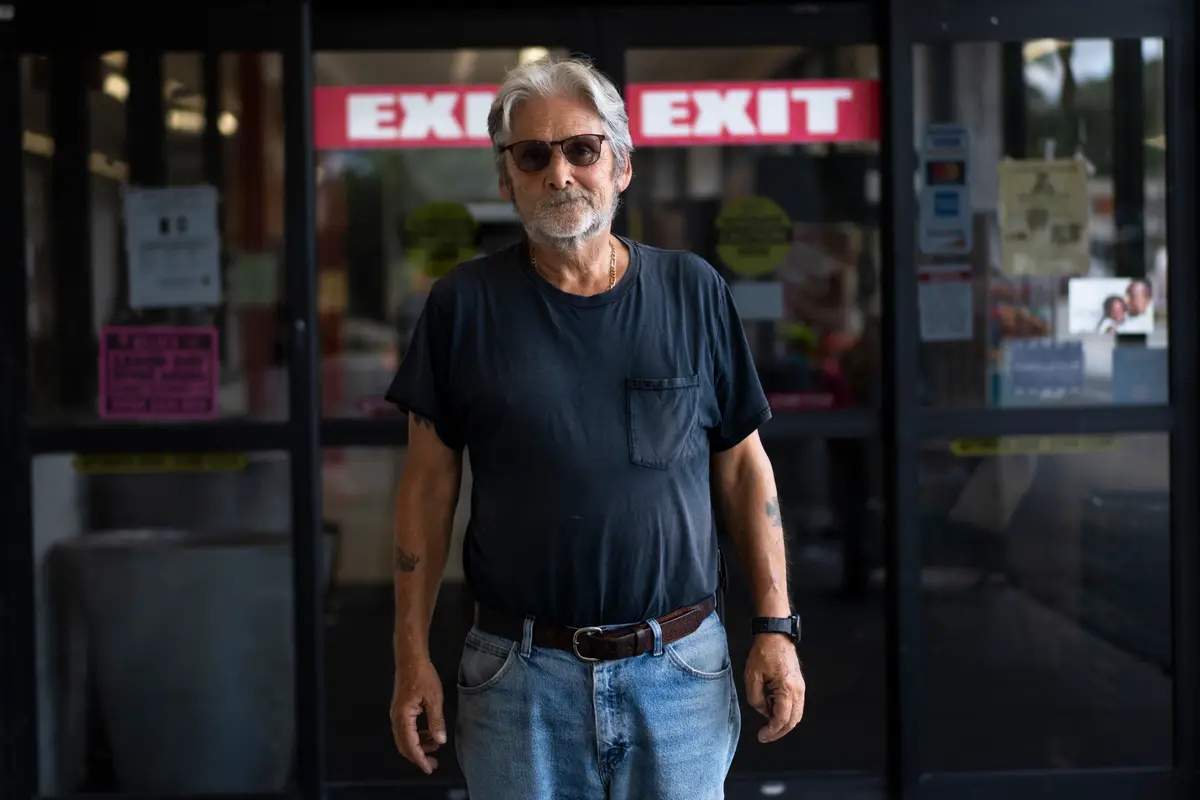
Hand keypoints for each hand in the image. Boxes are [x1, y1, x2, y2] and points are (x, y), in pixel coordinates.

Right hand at [390, 655, 446, 773]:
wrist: (410, 659)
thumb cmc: (422, 675)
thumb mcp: (434, 698)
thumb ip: (436, 721)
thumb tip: (440, 741)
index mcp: (403, 716)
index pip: (410, 745)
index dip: (420, 759)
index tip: (429, 768)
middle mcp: (396, 718)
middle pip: (404, 745)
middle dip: (418, 757)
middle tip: (433, 763)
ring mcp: (396, 714)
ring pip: (404, 738)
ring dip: (418, 746)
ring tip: (434, 749)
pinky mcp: (400, 710)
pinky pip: (406, 730)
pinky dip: (416, 736)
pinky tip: (429, 735)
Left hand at [744, 634, 804, 742]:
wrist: (775, 636)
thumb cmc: (764, 652)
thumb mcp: (752, 677)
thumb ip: (756, 699)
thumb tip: (764, 712)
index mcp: (787, 688)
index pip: (782, 719)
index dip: (772, 731)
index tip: (762, 736)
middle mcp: (798, 690)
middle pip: (793, 721)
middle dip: (779, 732)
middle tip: (765, 736)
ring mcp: (801, 687)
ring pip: (796, 715)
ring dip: (783, 723)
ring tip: (767, 725)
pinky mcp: (799, 684)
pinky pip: (796, 705)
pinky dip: (786, 713)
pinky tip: (772, 710)